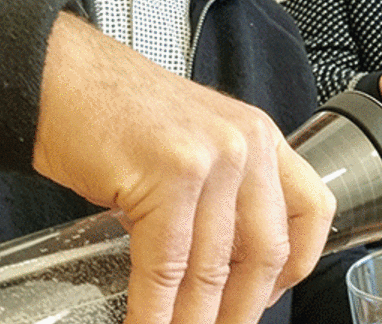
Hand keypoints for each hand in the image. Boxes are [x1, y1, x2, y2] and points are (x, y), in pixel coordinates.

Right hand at [33, 12, 334, 323]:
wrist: (67, 81)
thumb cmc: (125, 114)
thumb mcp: (201, 144)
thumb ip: (228, 193)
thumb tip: (233, 265)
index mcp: (262, 138)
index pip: (314, 208)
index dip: (298, 264)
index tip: (270, 295)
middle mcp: (247, 144)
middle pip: (268, 248)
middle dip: (243, 307)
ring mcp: (212, 158)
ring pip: (215, 266)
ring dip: (196, 319)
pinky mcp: (169, 175)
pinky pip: (168, 265)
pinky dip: (156, 310)